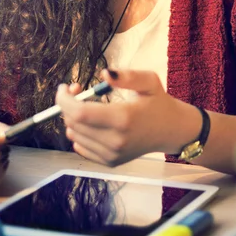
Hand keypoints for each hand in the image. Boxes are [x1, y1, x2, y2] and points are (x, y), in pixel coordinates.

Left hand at [56, 69, 199, 166]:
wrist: (171, 130)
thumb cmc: (158, 102)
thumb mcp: (148, 81)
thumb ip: (127, 76)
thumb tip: (104, 74)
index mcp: (123, 118)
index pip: (80, 113)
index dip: (64, 100)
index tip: (65, 87)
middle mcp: (116, 140)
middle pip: (74, 123)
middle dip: (67, 104)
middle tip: (77, 89)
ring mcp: (112, 154)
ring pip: (75, 135)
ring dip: (72, 117)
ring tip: (87, 104)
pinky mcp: (110, 161)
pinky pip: (81, 147)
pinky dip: (79, 132)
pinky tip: (91, 120)